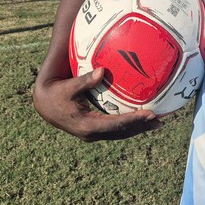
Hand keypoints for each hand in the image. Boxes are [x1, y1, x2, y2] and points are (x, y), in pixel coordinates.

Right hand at [33, 67, 162, 141]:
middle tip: (160, 121)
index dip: (133, 120)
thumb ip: (84, 81)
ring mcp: (93, 133)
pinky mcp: (94, 129)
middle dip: (141, 127)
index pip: (115, 125)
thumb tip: (102, 71)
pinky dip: (129, 125)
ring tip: (157, 123)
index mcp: (87, 125)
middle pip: (121, 133)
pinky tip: (141, 119)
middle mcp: (92, 133)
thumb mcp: (68, 87)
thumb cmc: (56, 94)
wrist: (44, 105)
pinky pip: (115, 129)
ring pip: (119, 134)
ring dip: (138, 128)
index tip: (149, 114)